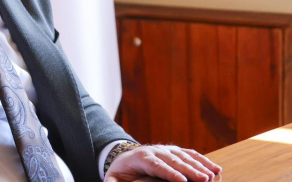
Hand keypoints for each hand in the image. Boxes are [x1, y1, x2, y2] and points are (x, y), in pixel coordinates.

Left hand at [103, 145, 221, 181]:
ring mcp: (167, 150)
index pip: (156, 165)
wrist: (125, 157)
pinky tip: (215, 169)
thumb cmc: (121, 173)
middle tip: (204, 180)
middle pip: (174, 161)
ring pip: (185, 157)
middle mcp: (156, 151)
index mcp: (141, 158)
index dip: (169, 173)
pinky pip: (191, 155)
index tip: (181, 181)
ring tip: (212, 176)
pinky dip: (203, 161)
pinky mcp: (175, 151)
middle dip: (189, 171)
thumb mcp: (113, 178)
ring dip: (199, 166)